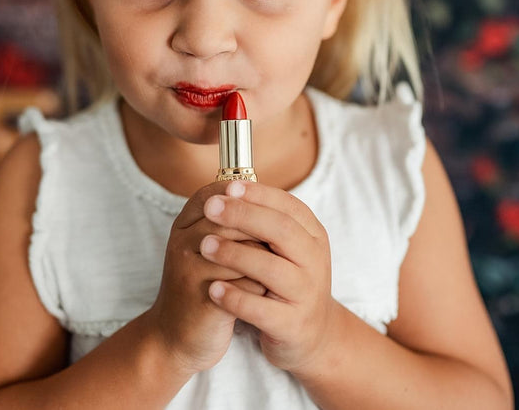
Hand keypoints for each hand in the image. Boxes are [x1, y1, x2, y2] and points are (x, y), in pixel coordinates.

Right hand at [148, 181, 267, 374]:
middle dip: (264, 230)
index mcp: (185, 224)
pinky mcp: (202, 300)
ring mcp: (190, 270)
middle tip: (286, 242)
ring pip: (243, 250)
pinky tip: (267, 293)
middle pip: (233, 218)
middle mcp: (182, 242)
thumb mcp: (209, 251)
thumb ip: (231, 225)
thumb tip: (270, 201)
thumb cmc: (202, 287)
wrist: (177, 338)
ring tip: (280, 267)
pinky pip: (244, 284)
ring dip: (267, 258)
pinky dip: (261, 287)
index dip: (250, 199)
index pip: (219, 193)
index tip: (272, 212)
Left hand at [199, 181, 339, 374]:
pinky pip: (262, 309)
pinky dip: (236, 297)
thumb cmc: (288, 280)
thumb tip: (227, 184)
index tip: (227, 187)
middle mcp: (314, 261)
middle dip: (243, 215)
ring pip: (271, 268)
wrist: (312, 335)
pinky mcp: (293, 324)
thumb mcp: (285, 247)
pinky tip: (212, 289)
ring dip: (234, 254)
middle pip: (281, 230)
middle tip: (210, 208)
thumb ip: (264, 219)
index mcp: (312, 235)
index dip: (257, 194)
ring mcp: (306, 293)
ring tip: (203, 246)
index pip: (288, 206)